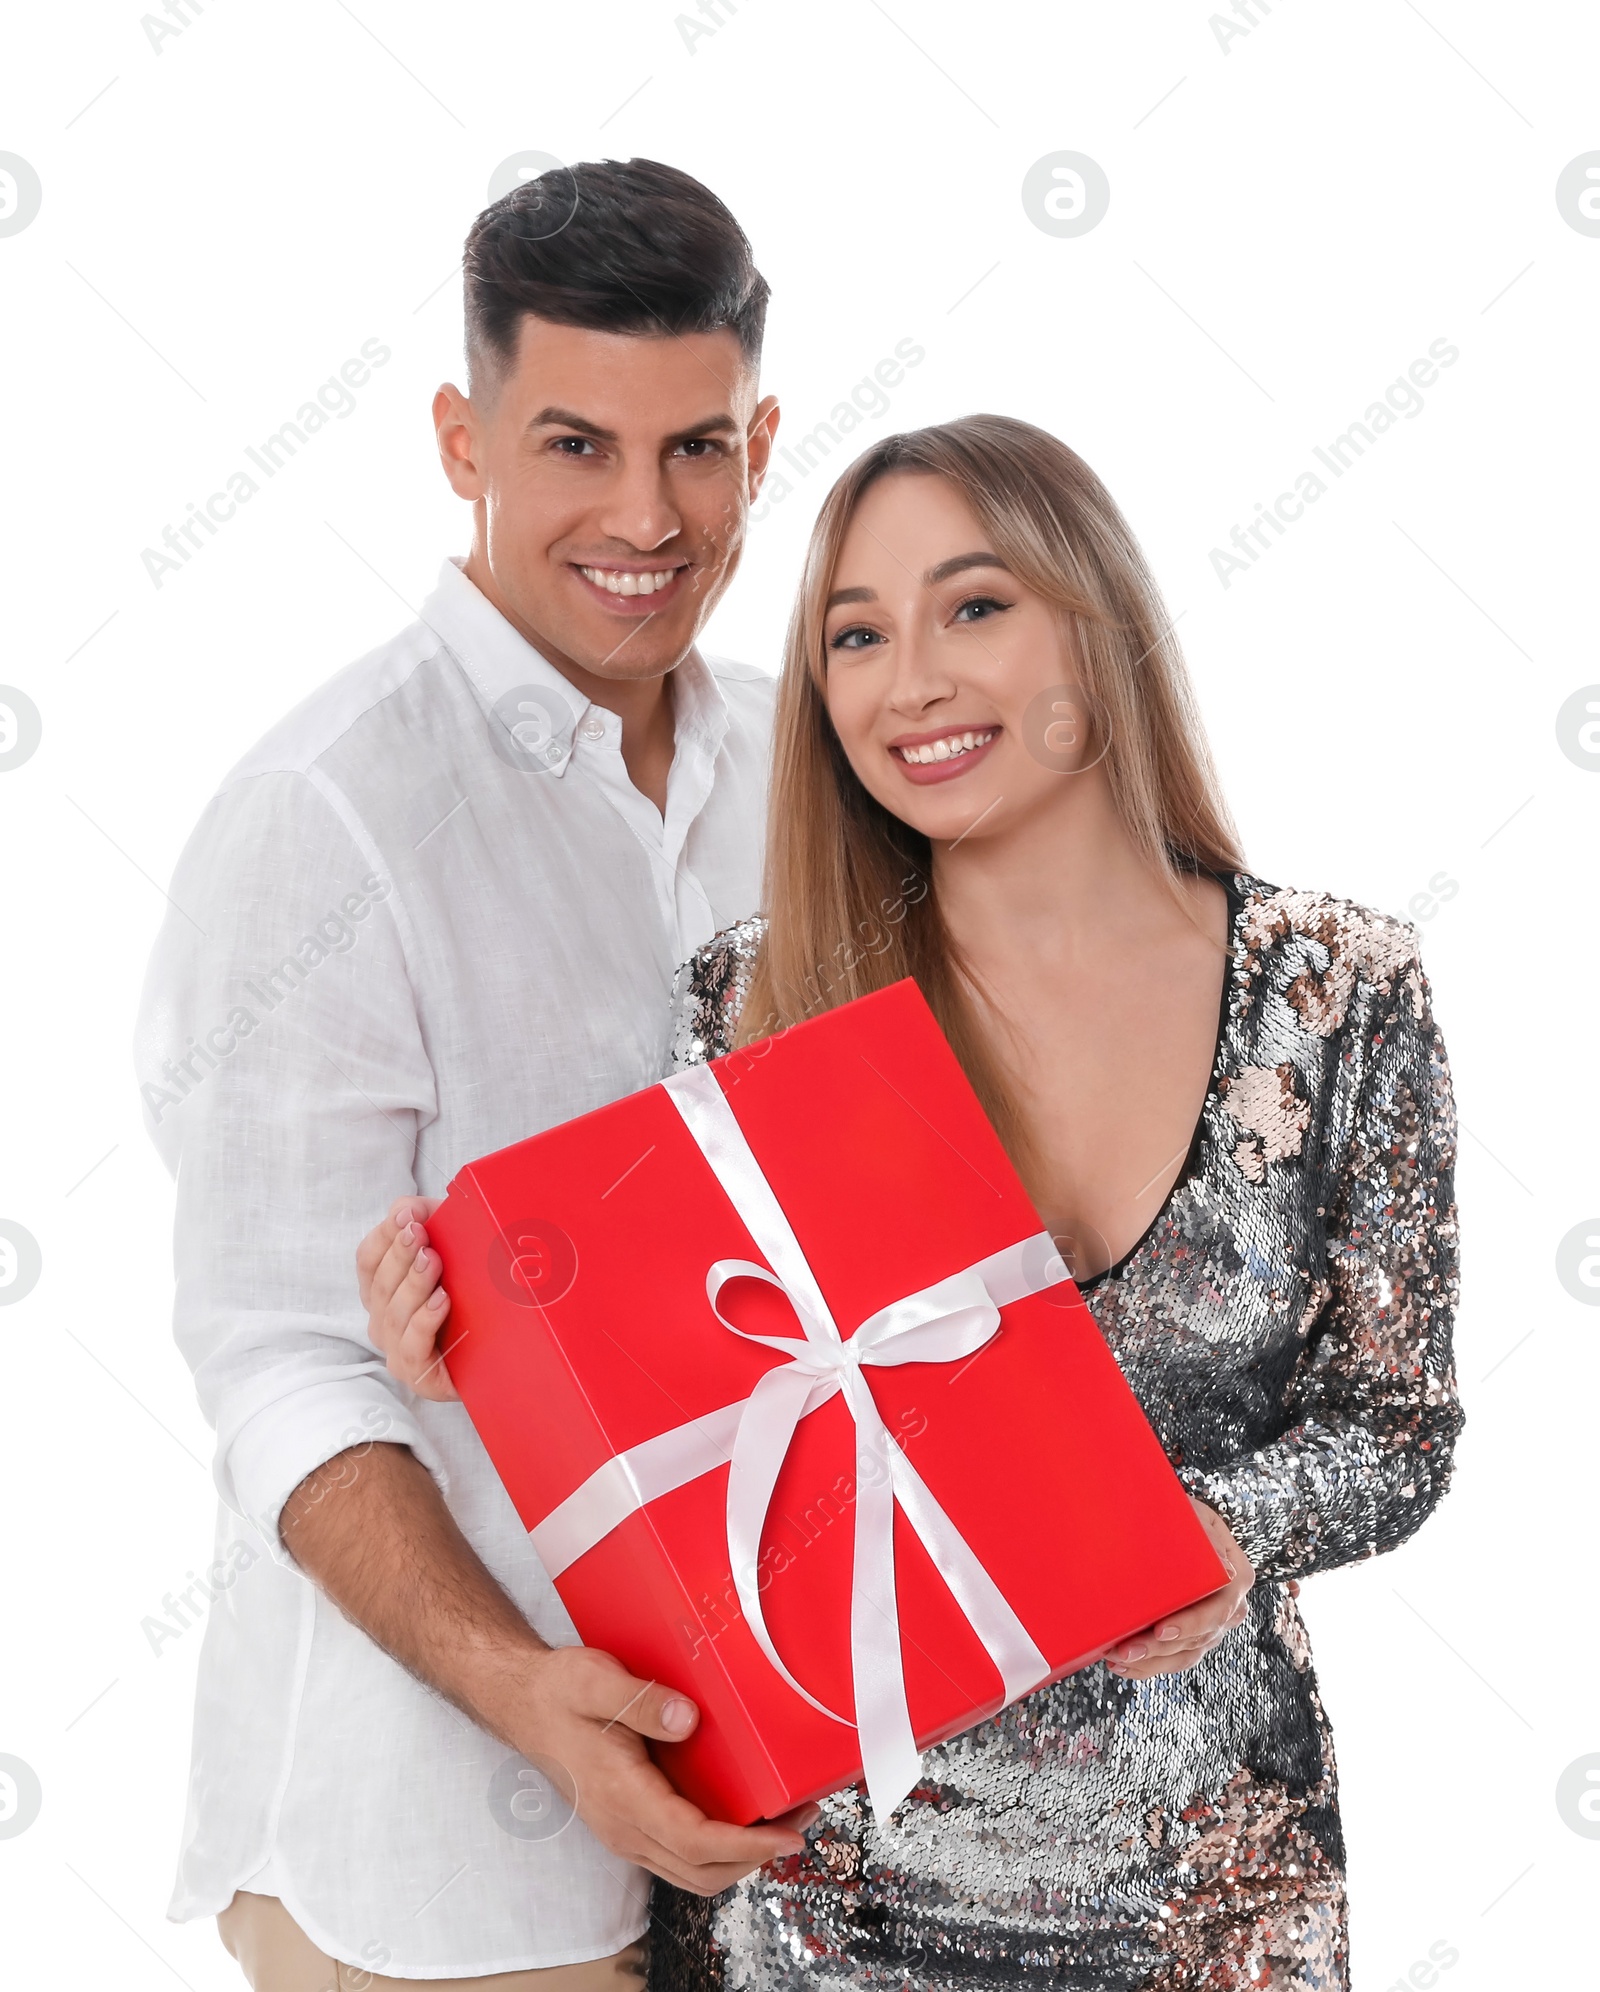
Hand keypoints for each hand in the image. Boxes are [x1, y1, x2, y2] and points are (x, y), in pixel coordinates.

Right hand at [356, 1196, 457, 1400]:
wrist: (508, 1350)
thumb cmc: (474, 1294)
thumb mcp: (454, 1247)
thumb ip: (429, 1218)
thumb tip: (406, 1207)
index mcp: (384, 1288)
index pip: (368, 1258)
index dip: (384, 1235)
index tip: (408, 1214)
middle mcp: (384, 1318)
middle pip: (380, 1284)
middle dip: (400, 1255)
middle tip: (420, 1234)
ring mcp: (397, 1348)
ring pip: (393, 1314)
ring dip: (413, 1284)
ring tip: (433, 1261)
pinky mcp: (419, 1374)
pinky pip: (412, 1348)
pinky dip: (424, 1322)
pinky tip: (442, 1301)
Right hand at [502, 1643, 816, 1894]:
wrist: (522, 1702)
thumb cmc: (558, 1691)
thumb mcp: (596, 1680)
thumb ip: (642, 1700)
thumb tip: (689, 1718)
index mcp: (622, 1797)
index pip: (696, 1842)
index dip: (748, 1845)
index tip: (789, 1834)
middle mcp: (624, 1827)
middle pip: (703, 1872)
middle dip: (757, 1856)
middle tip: (801, 1822)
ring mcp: (625, 1831)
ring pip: (693, 1872)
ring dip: (741, 1858)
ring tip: (781, 1822)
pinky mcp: (628, 1824)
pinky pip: (680, 1855)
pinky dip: (718, 1849)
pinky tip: (739, 1816)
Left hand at [1103, 1499, 1253, 1679]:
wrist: (1179, 1525)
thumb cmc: (1182, 1516)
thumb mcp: (1193, 1514)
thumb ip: (1205, 1533)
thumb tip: (1225, 1571)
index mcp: (1238, 1576)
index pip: (1219, 1608)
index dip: (1191, 1624)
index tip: (1161, 1630)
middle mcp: (1232, 1607)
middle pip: (1199, 1637)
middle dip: (1159, 1649)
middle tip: (1125, 1650)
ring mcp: (1214, 1625)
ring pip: (1186, 1655)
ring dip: (1150, 1662)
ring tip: (1117, 1659)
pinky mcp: (1195, 1637)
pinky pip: (1176, 1659)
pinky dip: (1150, 1666)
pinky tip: (1124, 1665)